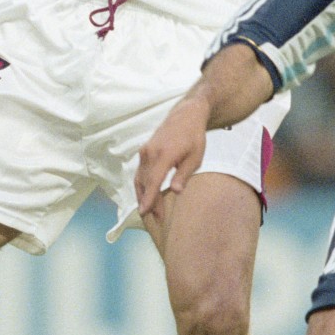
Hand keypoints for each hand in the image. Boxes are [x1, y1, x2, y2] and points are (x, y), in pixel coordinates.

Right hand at [135, 96, 210, 214]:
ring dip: (143, 195)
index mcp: (165, 154)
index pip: (153, 180)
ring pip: (140, 178)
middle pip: (146, 182)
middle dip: (149, 201)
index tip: (144, 212)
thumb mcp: (195, 157)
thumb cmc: (194, 137)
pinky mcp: (144, 152)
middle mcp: (150, 153)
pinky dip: (142, 185)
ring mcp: (145, 151)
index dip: (149, 198)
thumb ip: (184, 174)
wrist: (185, 115)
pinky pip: (140, 172)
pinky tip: (146, 196)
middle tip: (156, 219)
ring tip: (150, 211)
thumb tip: (176, 191)